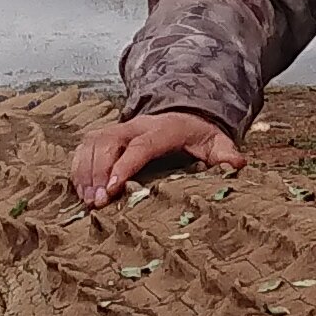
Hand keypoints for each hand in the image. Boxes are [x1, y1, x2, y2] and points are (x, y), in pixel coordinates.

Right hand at [67, 108, 238, 209]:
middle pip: (108, 143)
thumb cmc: (197, 135)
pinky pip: (84, 147)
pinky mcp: (104, 135)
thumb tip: (237, 164)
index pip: (140, 145)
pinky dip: (78, 168)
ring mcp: (117, 128)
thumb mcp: (215, 142)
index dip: (126, 164)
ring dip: (85, 172)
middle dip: (99, 171)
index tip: (114, 187)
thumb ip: (225, 153)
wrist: (181, 112)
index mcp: (162, 129)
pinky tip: (79, 190)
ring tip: (86, 201)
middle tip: (97, 202)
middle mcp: (135, 125)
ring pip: (92, 144)